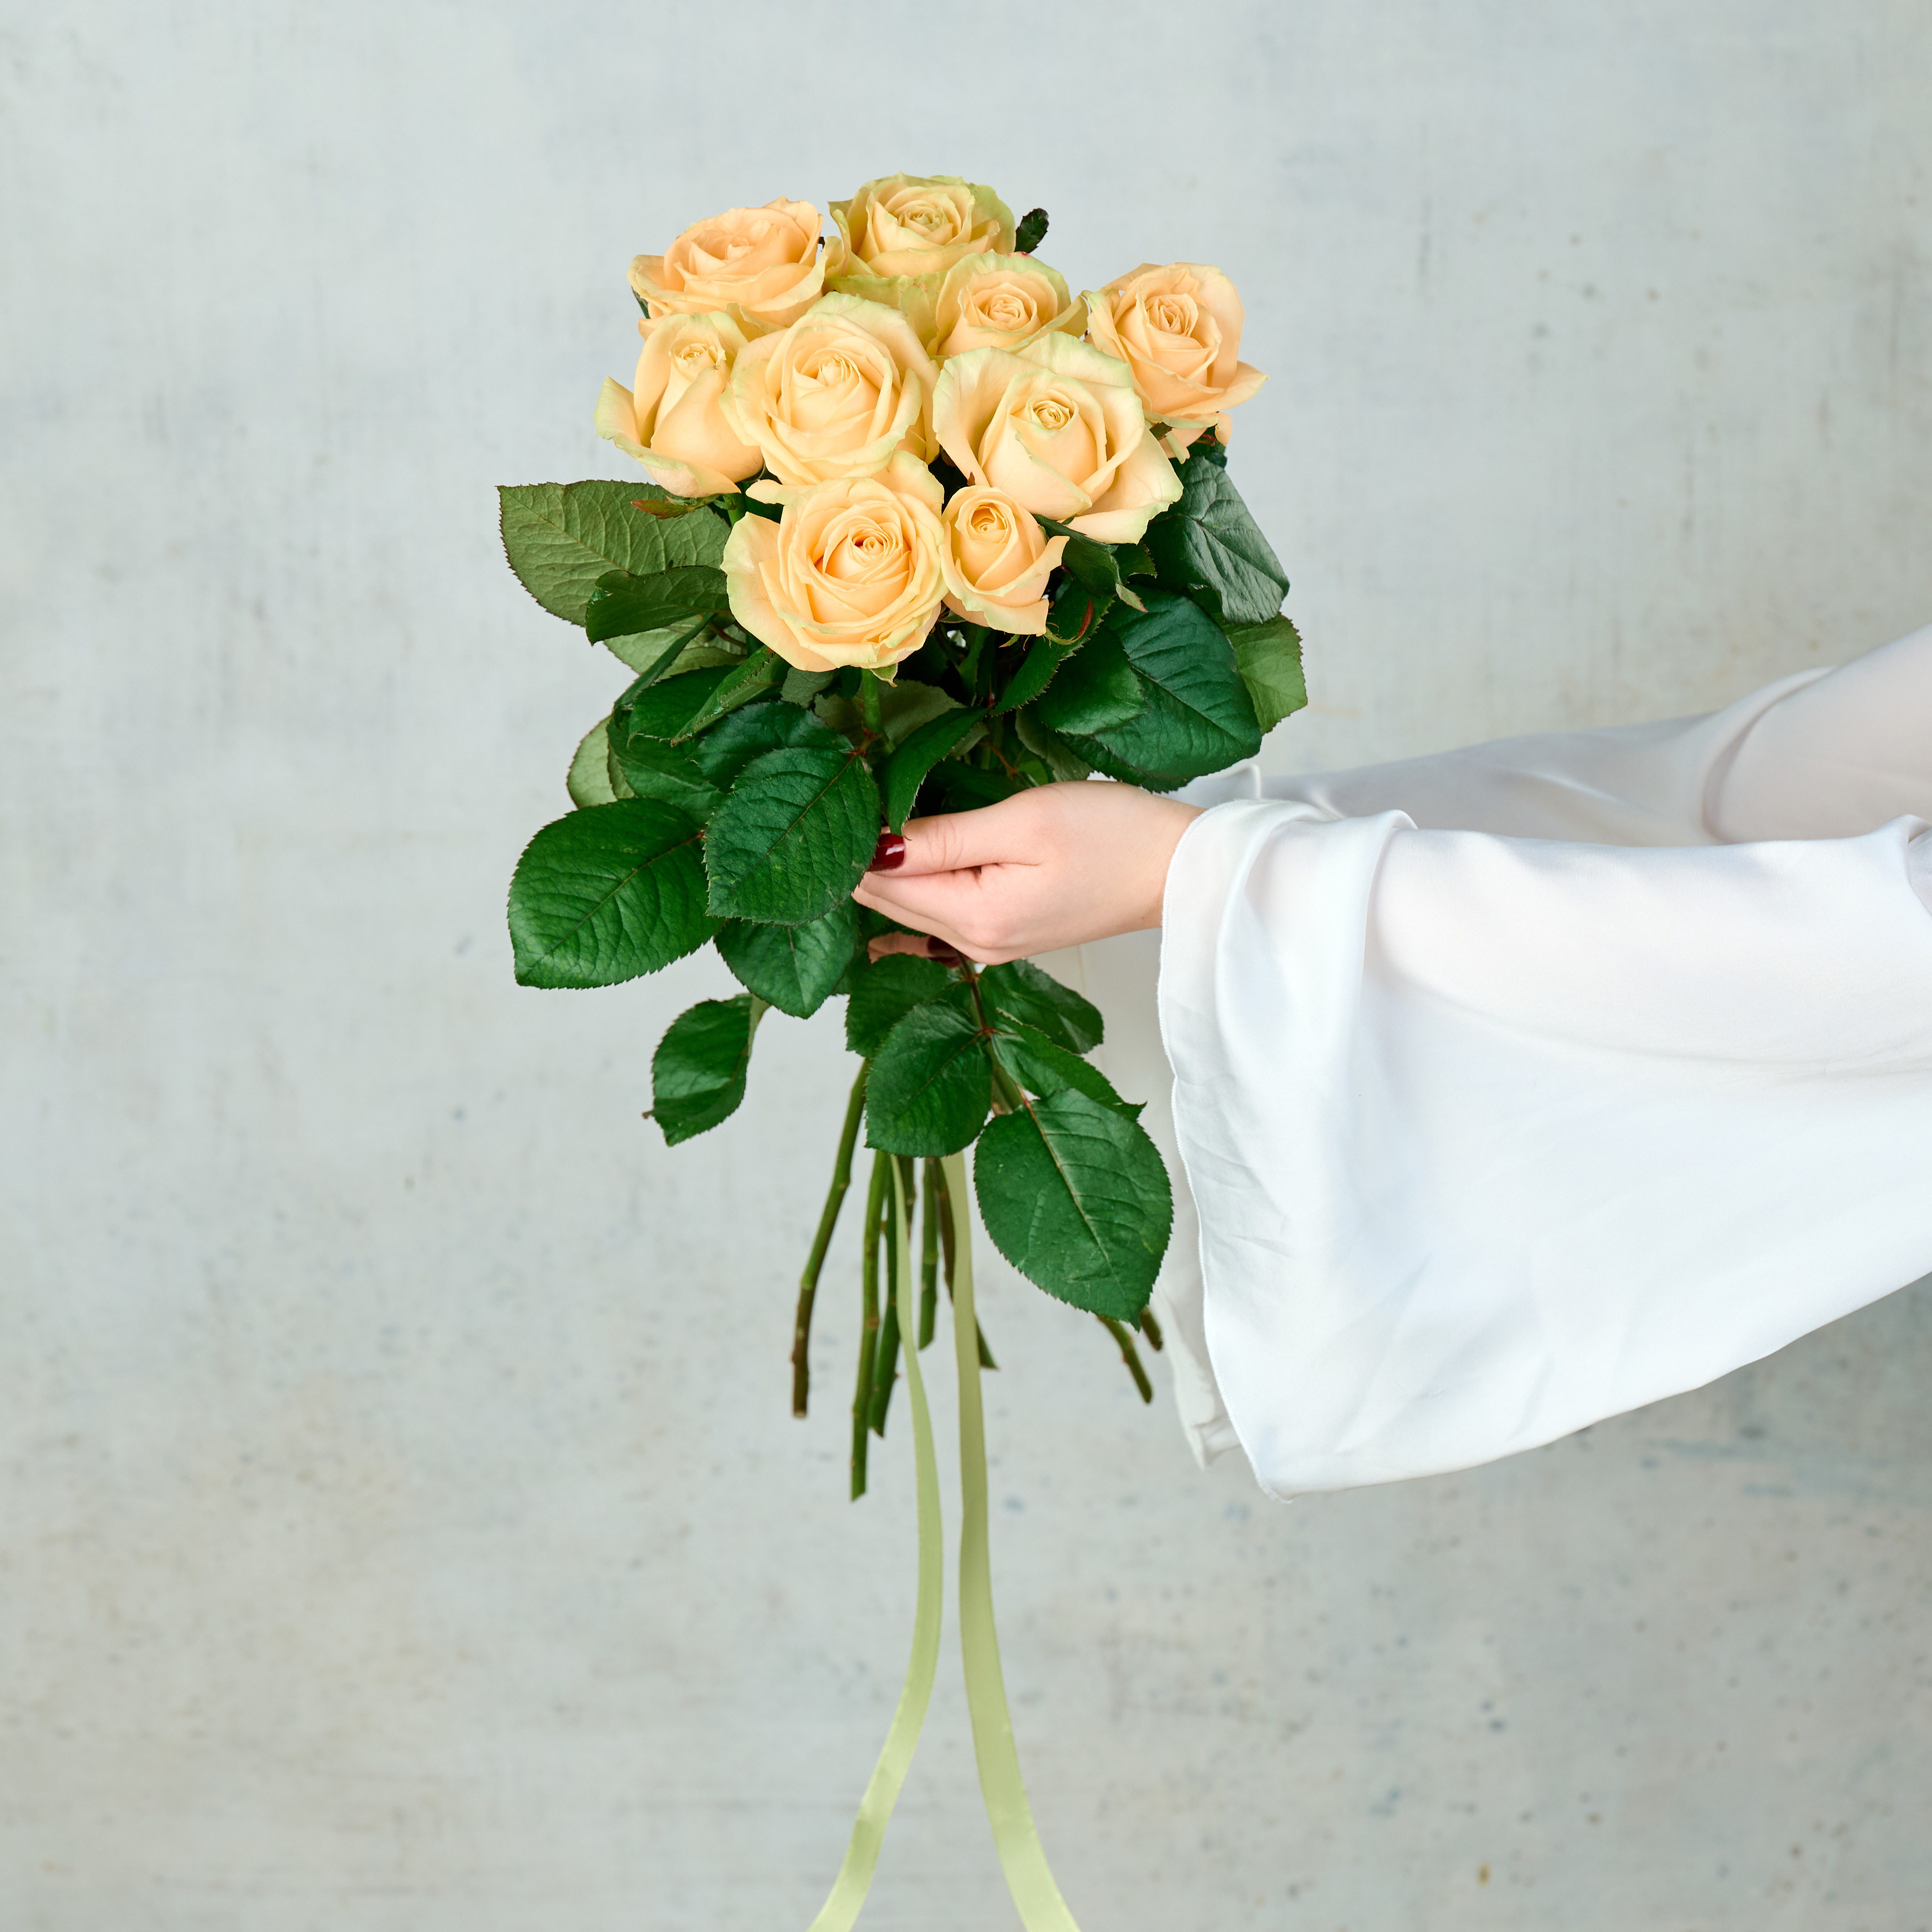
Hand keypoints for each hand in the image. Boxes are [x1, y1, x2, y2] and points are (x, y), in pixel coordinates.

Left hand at [853, 781, 1202, 964]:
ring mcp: (990, 945)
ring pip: (908, 911)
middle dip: (858, 860)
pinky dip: (909, 898)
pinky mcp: (1006, 934)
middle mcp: (975, 944)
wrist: (1177, 870)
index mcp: (974, 918)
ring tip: (852, 828)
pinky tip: (884, 884)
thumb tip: (873, 846)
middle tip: (835, 806)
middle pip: (887, 903)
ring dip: (883, 874)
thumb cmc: (1113, 836)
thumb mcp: (1022, 822)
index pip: (882, 882)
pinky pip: (935, 922)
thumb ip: (944, 838)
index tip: (835, 796)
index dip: (853, 840)